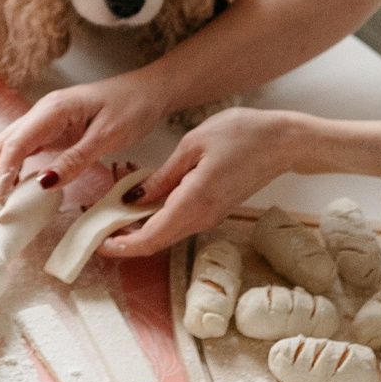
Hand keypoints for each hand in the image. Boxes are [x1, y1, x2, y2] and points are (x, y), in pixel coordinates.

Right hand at [0, 72, 169, 215]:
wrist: (149, 90)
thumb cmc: (133, 108)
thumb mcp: (108, 136)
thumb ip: (75, 160)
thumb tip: (43, 184)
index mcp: (53, 109)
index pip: (16, 144)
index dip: (2, 174)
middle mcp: (43, 112)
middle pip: (4, 144)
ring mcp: (46, 119)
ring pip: (10, 146)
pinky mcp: (54, 128)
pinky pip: (26, 148)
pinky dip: (14, 168)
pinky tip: (15, 187)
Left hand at [97, 106, 302, 258]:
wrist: (283, 142)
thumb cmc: (241, 135)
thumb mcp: (192, 145)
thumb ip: (163, 176)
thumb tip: (134, 199)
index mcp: (194, 201)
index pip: (152, 237)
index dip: (123, 246)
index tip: (99, 243)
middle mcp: (203, 217)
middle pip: (157, 241)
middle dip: (125, 240)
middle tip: (97, 226)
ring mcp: (210, 216)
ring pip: (168, 233)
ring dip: (140, 229)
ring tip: (113, 211)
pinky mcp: (214, 210)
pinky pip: (180, 222)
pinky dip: (157, 219)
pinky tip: (141, 203)